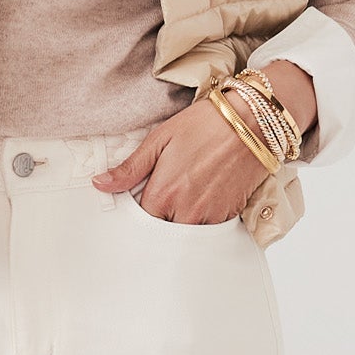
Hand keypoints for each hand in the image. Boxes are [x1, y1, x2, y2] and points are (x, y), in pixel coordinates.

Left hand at [93, 58, 314, 220]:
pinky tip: (204, 196)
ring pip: (184, 232)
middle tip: (166, 194)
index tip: (143, 196)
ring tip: (187, 193)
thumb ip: (130, 168)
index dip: (138, 209)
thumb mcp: (161, 139)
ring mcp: (209, 218)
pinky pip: (207, 230)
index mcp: (163, 194)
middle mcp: (185, 212)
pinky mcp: (229, 217)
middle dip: (160, 217)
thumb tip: (100, 184)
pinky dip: (202, 219)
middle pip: (161, 230)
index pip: (138, 220)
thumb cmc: (207, 123)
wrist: (254, 122)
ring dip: (180, 220)